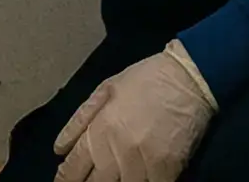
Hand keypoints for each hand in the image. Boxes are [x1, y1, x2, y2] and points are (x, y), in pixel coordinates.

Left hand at [54, 41, 216, 181]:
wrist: (189, 77)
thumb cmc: (146, 80)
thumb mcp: (106, 90)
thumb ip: (79, 121)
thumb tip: (59, 151)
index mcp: (99, 130)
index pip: (72, 170)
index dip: (65, 180)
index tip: (66, 181)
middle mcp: (117, 150)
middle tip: (96, 178)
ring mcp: (143, 162)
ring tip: (119, 176)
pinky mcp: (167, 169)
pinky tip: (143, 178)